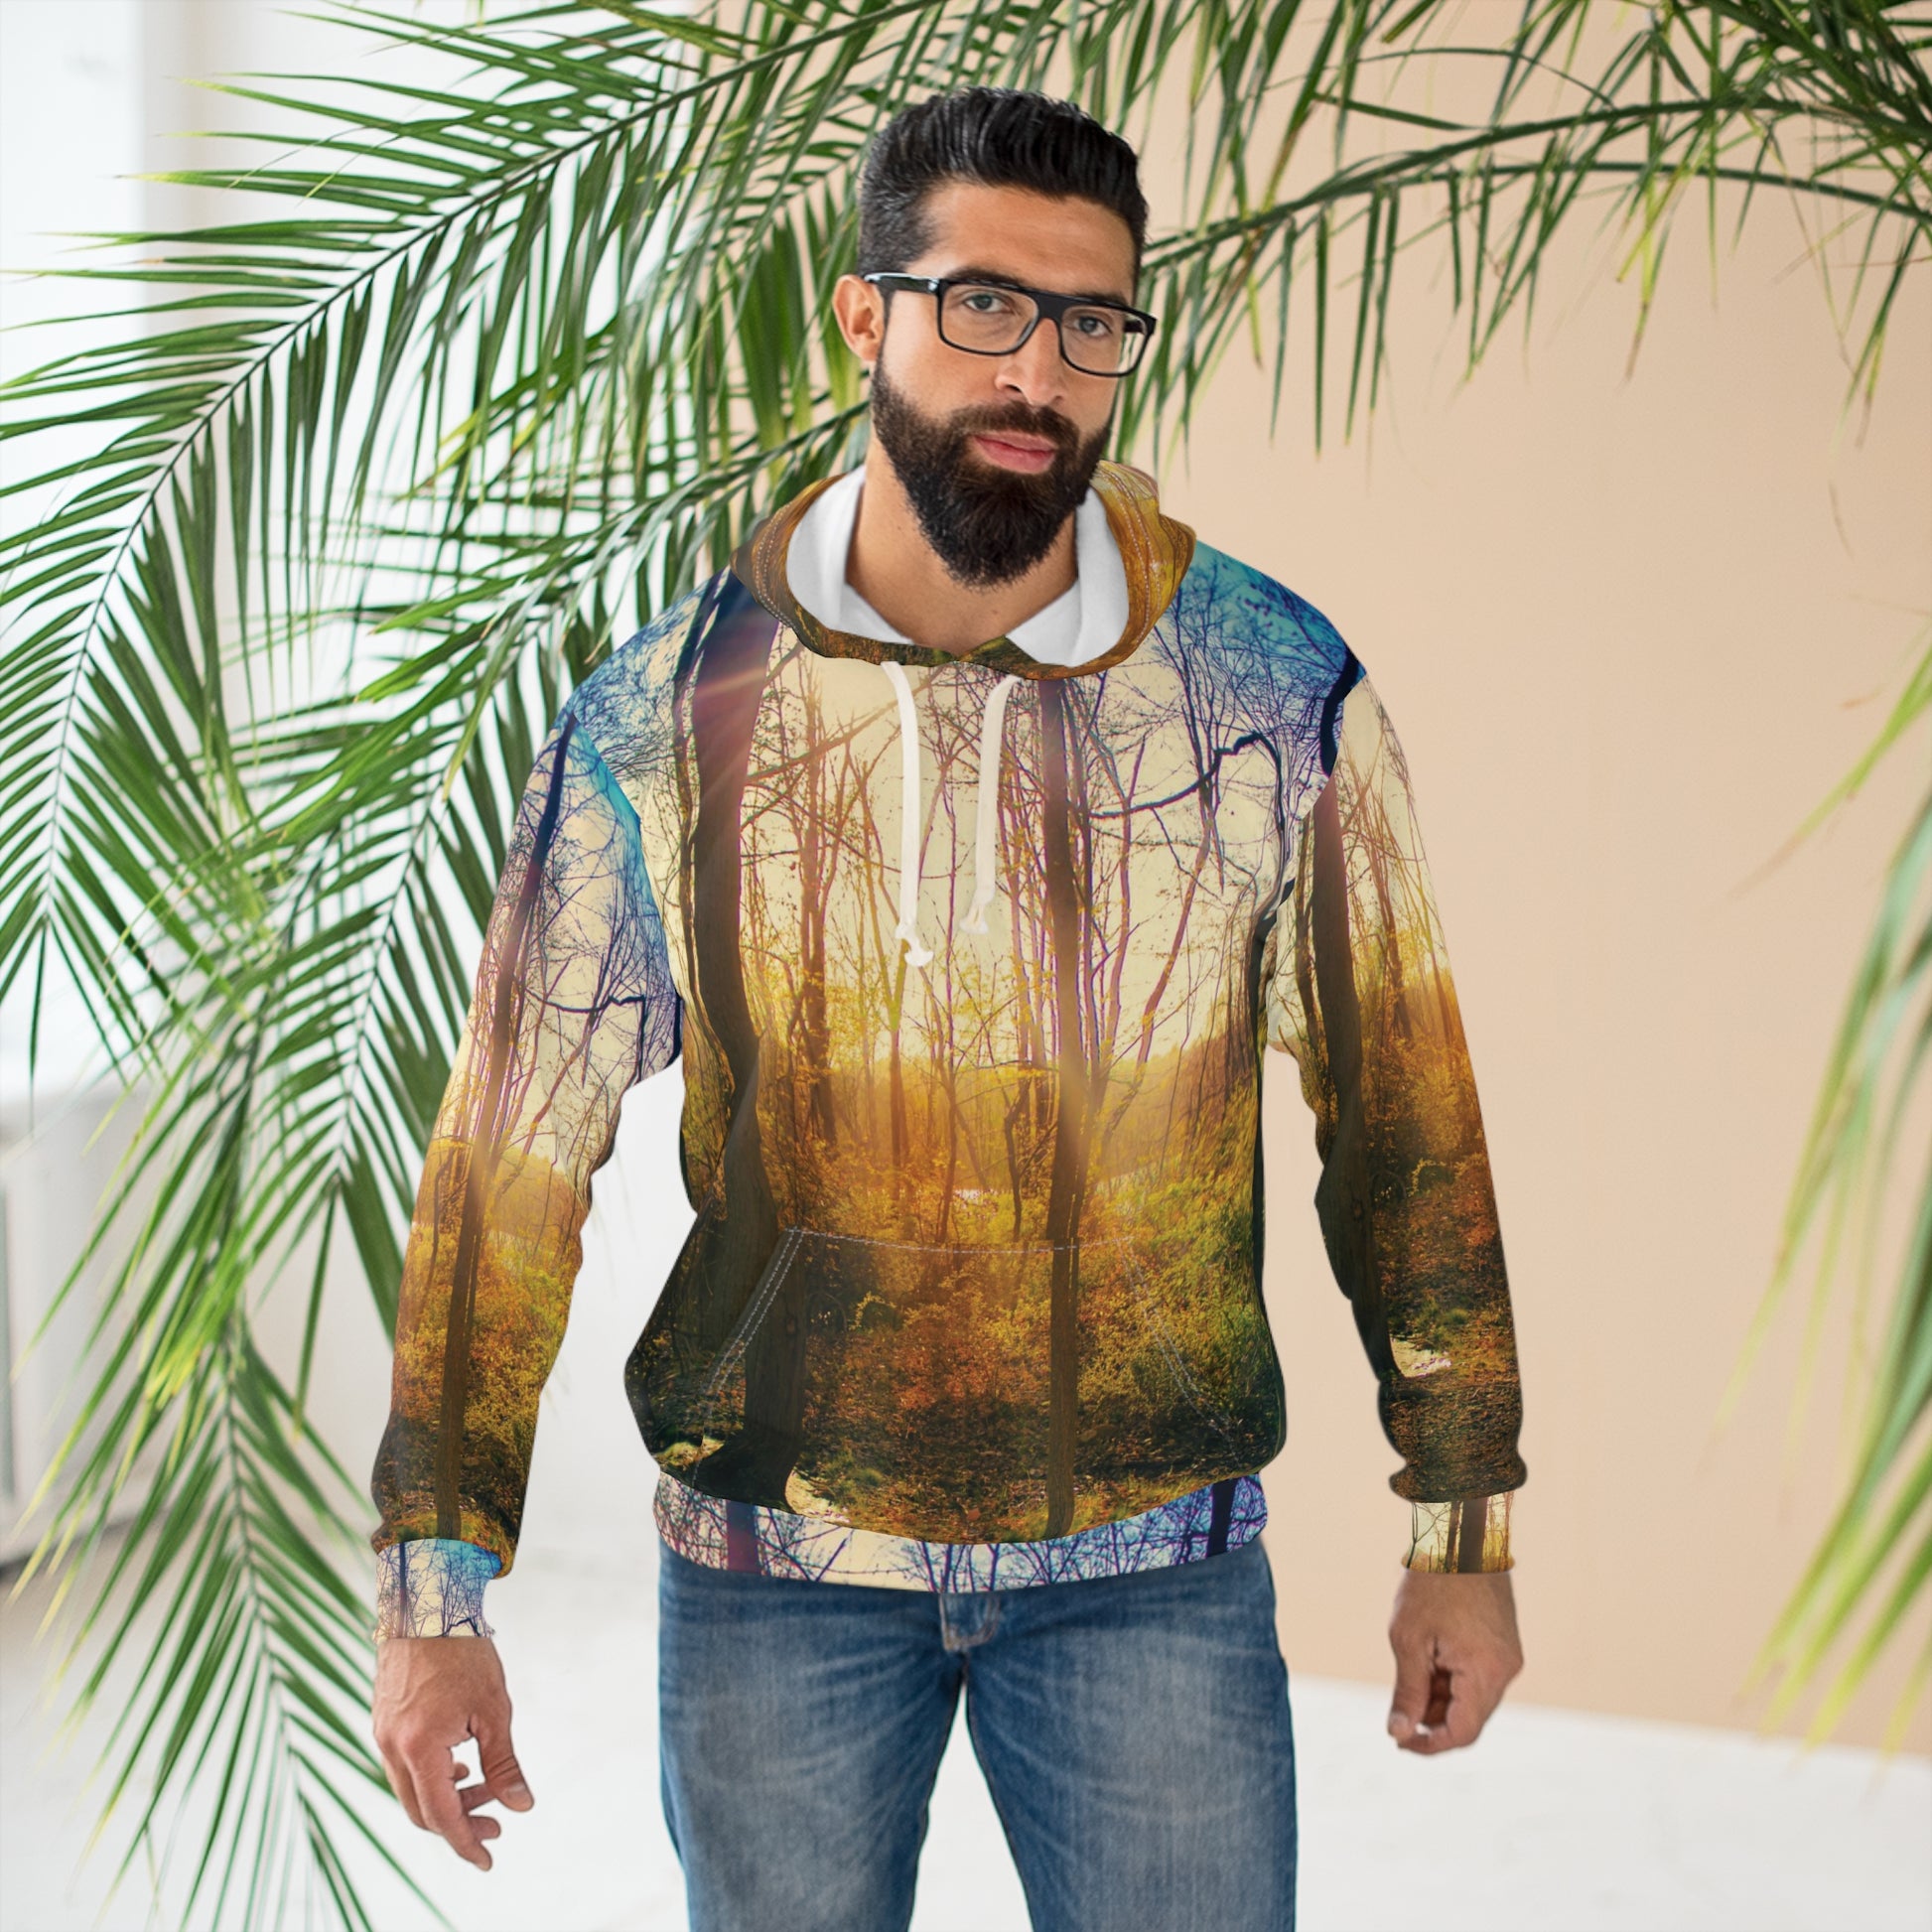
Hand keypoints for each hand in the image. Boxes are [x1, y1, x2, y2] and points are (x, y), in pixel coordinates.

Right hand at [373, 1636, 531, 1868]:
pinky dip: (431, 1776)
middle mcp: (392, 1747)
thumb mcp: (494, 1709)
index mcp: (419, 1748)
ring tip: (484, 1787)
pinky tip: (458, 1763)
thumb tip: (522, 1806)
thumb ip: (504, 1763)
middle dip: (459, 1823)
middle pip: (421, 1811)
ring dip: (446, 1797)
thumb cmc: (464, 1652)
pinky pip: (403, 1766)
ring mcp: (383, 1734)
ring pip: (410, 1789)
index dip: (466, 1842)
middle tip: (496, 1824)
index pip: (441, 1815)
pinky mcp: (383, 1720)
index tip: (489, 1858)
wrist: (427, 1603)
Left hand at [1385, 1567, 1522, 1753]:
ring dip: (1441, 1700)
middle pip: (1469, 1718)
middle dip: (1432, 1720)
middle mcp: (1506, 1670)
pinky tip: (1427, 1661)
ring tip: (1409, 1675)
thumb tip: (1399, 1732)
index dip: (1430, 1745)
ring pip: (1473, 1699)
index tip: (1400, 1741)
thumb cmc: (1431, 1582)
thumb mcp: (1408, 1639)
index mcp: (1487, 1672)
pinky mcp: (1503, 1645)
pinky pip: (1478, 1678)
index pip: (1462, 1732)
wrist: (1460, 1534)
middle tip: (1397, 1712)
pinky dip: (1452, 1680)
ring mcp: (1508, 1657)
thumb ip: (1408, 1691)